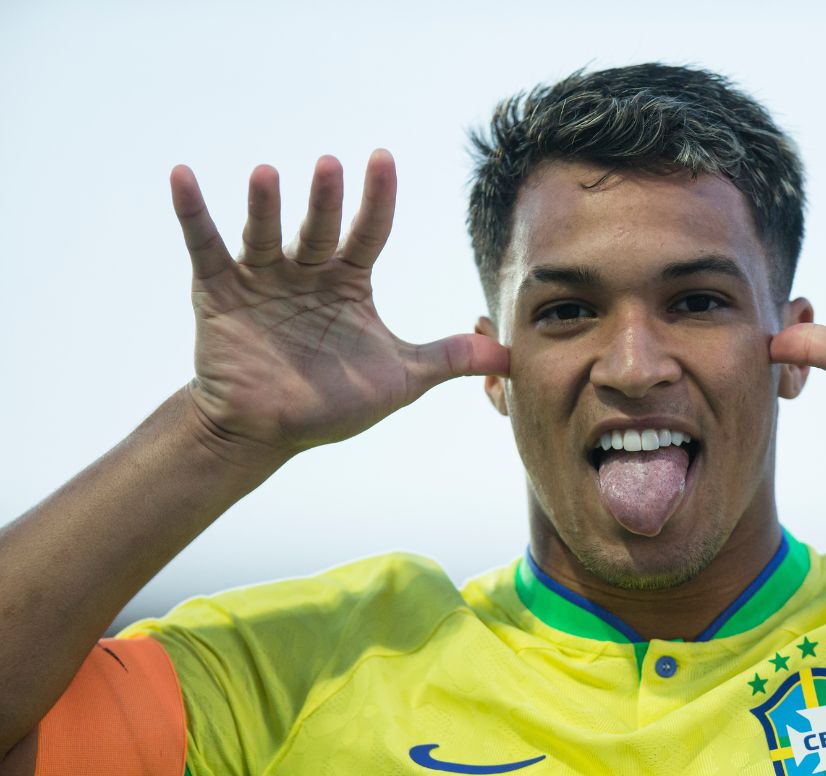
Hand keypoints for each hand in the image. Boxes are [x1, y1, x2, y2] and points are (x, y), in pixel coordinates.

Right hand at [170, 150, 507, 457]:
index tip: (384, 158)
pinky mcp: (217, 293)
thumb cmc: (332, 401)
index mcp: (348, 283)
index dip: (377, 199)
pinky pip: (204, 247)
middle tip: (332, 166)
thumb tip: (510, 356)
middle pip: (320, 230)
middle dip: (327, 201)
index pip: (369, 232)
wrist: (267, 432)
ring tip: (268, 174)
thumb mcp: (398, 379)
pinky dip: (193, 214)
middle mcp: (306, 272)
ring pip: (265, 234)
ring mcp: (261, 279)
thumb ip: (448, 359)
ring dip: (266, 205)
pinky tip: (182, 176)